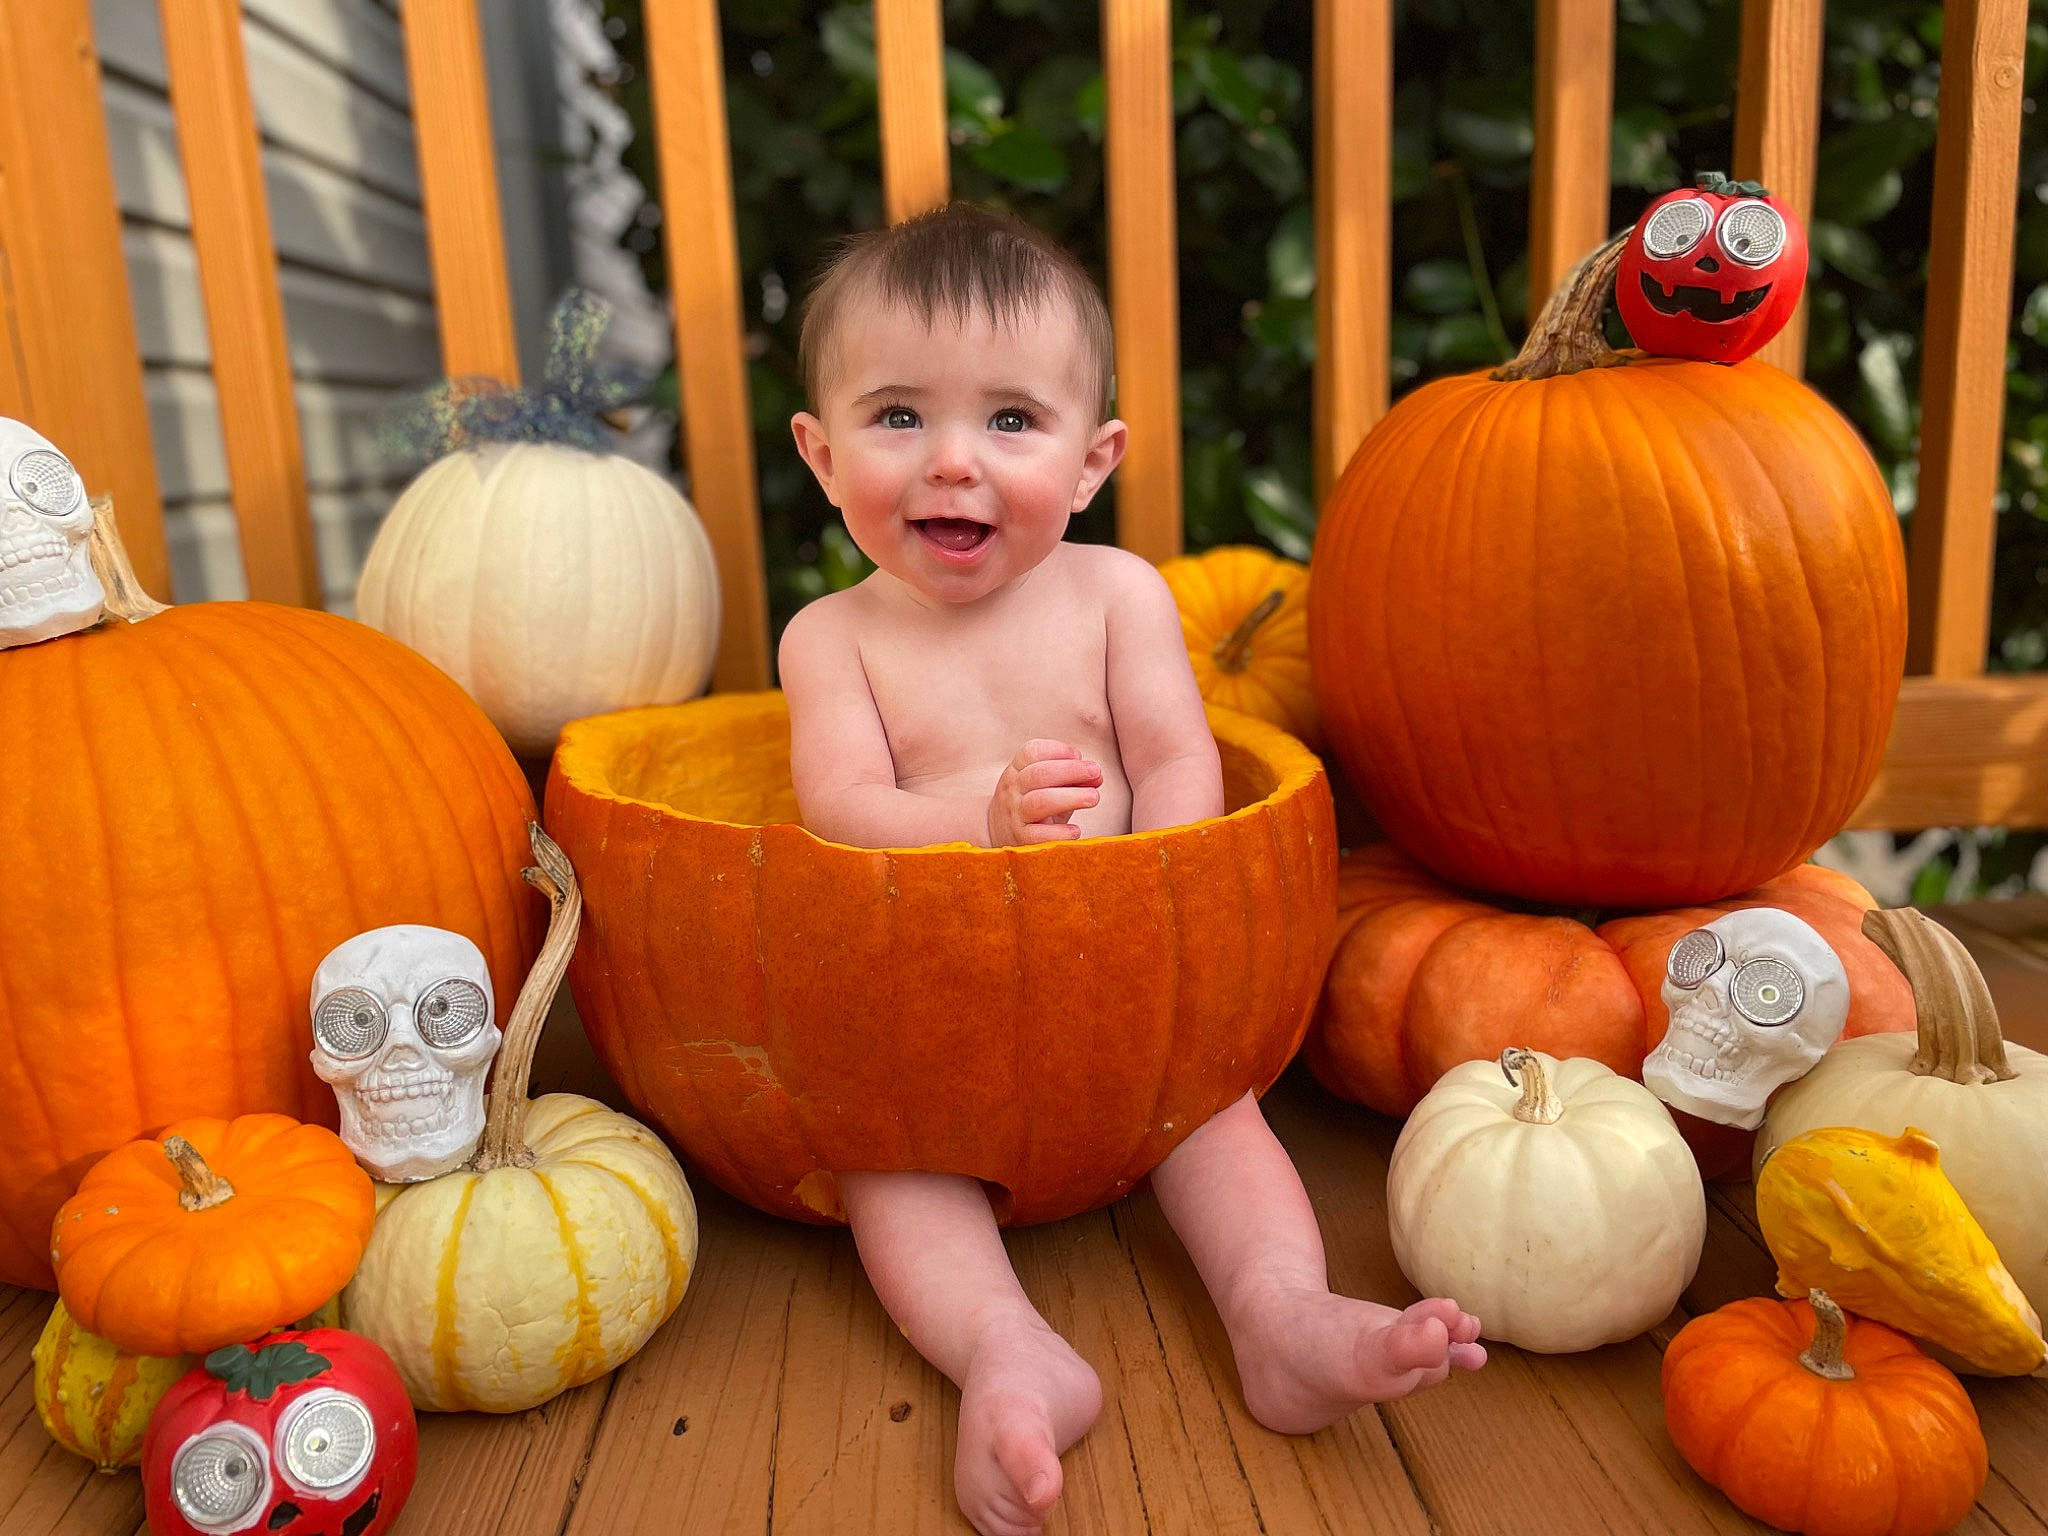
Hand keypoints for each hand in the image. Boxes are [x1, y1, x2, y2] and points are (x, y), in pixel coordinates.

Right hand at [988, 740, 1102, 846]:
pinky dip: (1059, 833)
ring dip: (1071, 797)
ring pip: (1040, 802)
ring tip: (1094, 797)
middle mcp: (1012, 789)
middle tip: (1096, 772)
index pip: (1032, 752)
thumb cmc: (1031, 803)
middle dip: (1071, 770)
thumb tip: (1097, 776)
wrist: (997, 832)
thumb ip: (1070, 778)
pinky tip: (1075, 831)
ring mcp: (1015, 814)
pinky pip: (1039, 835)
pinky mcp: (1020, 839)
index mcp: (1017, 769)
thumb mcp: (1045, 785)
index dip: (1058, 750)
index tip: (1079, 756)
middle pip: (1039, 774)